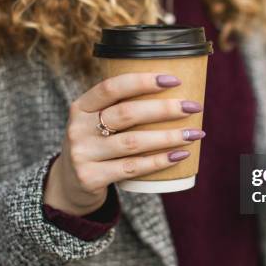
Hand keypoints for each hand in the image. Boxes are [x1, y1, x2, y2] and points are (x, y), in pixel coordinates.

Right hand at [44, 74, 205, 215]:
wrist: (70, 185)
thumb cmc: (96, 145)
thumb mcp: (96, 122)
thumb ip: (121, 107)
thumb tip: (174, 90)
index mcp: (80, 107)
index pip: (111, 87)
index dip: (143, 81)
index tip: (174, 80)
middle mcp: (78, 129)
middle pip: (126, 114)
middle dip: (164, 109)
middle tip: (193, 107)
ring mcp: (83, 155)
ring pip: (133, 142)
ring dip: (169, 136)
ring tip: (194, 133)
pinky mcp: (91, 178)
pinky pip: (133, 167)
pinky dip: (160, 161)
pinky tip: (180, 155)